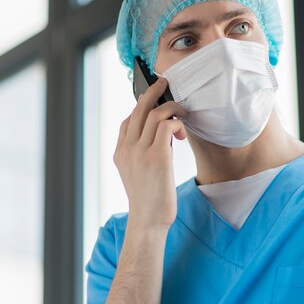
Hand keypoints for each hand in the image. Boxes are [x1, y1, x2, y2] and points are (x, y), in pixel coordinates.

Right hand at [113, 77, 187, 229]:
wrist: (149, 220)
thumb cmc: (150, 198)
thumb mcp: (140, 172)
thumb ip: (145, 151)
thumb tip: (164, 129)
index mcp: (120, 152)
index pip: (128, 120)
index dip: (142, 106)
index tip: (155, 100)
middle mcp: (127, 149)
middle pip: (138, 109)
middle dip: (153, 91)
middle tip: (165, 82)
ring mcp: (139, 152)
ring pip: (154, 114)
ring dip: (172, 109)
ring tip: (183, 117)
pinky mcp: (156, 156)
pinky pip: (166, 125)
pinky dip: (177, 123)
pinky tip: (183, 134)